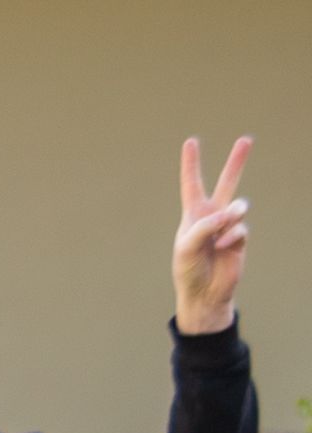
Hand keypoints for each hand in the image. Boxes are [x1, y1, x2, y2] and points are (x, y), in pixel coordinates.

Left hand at [176, 134, 253, 334]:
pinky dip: (231, 236)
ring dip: (231, 215)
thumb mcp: (186, 247)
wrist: (204, 293)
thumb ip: (204, 227)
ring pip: (238, 205)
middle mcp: (211, 215)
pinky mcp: (240, 237)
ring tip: (222, 229)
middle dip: (237, 162)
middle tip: (246, 139)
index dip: (191, 164)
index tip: (191, 142)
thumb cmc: (188, 270)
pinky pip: (241, 227)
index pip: (192, 184)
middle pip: (227, 183)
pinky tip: (223, 247)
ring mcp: (228, 226)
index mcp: (192, 214)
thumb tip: (229, 214)